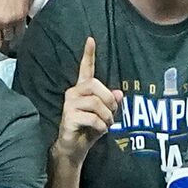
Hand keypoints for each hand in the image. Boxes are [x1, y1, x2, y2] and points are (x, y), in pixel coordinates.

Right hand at [54, 37, 121, 160]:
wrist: (74, 148)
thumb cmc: (89, 129)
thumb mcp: (105, 115)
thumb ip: (111, 103)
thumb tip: (119, 94)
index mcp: (82, 89)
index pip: (85, 68)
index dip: (88, 54)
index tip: (91, 39)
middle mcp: (74, 93)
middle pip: (96, 85)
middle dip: (109, 100)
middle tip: (112, 114)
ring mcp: (69, 104)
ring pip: (96, 103)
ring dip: (107, 117)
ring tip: (106, 124)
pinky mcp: (68, 117)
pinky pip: (93, 118)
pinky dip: (102, 126)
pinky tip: (99, 130)